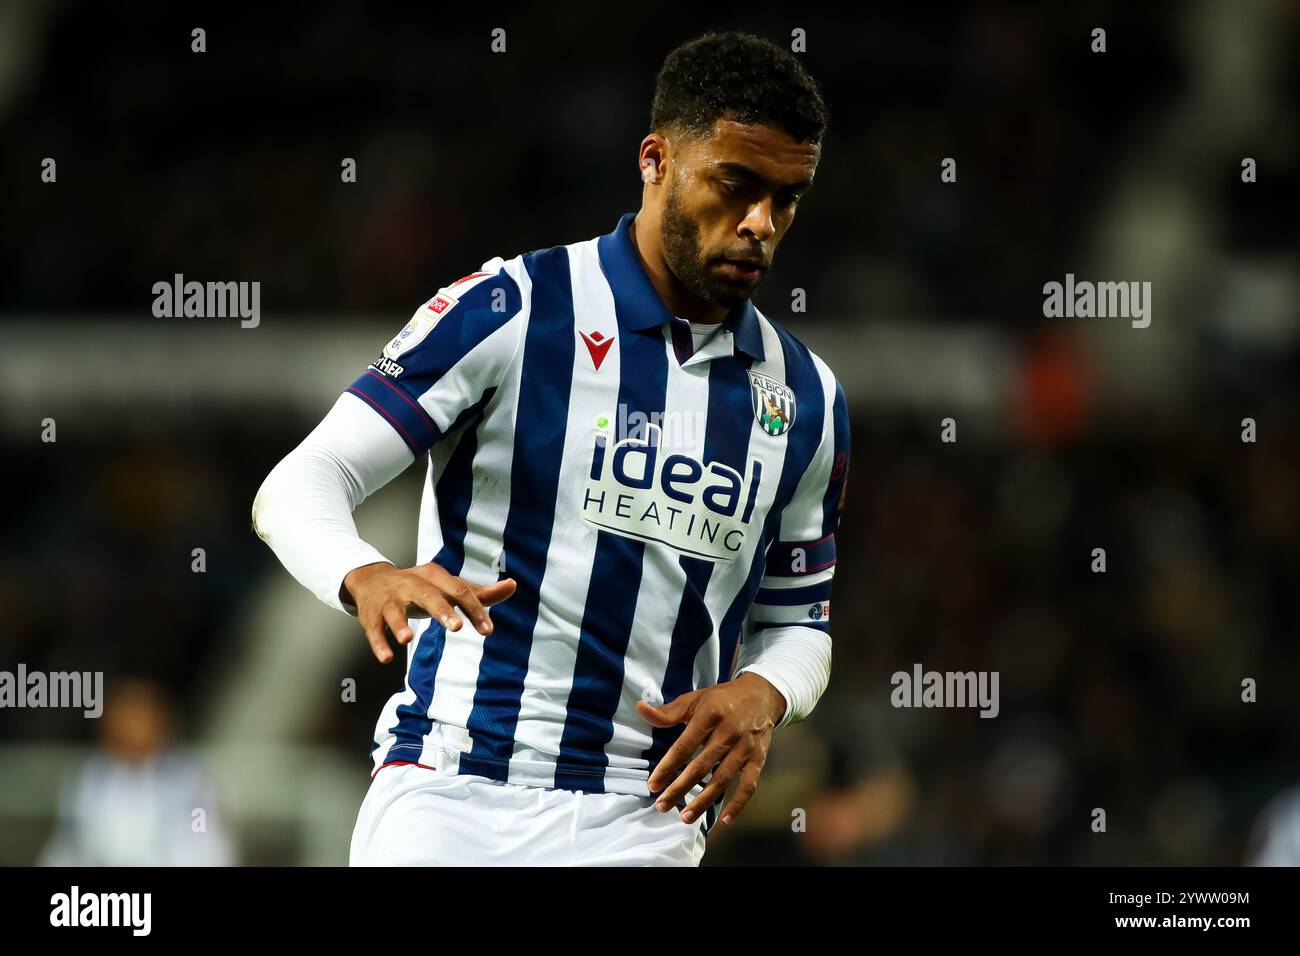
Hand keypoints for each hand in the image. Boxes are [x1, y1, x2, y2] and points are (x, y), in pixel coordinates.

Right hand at [342, 561, 516, 662]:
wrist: (373, 579)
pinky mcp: (372, 615)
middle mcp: (412, 585)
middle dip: (442, 610)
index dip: (475, 610)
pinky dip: (379, 643)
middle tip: (457, 627)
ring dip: (400, 625)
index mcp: (435, 576)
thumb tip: (513, 585)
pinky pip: (374, 629)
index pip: (459, 590)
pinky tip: (387, 658)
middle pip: (428, 595)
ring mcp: (390, 600)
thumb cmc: (421, 587)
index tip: (488, 631)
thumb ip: (480, 592)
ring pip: (394, 610)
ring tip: (407, 640)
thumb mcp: (448, 587)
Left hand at [636, 672, 785, 826]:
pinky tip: (724, 821)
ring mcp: (745, 747)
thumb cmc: (722, 699)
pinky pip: (748, 785)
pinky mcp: (758, 759)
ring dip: (703, 801)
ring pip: (722, 779)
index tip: (652, 785)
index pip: (684, 747)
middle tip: (661, 806)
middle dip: (679, 789)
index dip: (666, 767)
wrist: (762, 694)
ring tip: (685, 817)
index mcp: (709, 715)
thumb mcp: (695, 699)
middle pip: (700, 767)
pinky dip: (738, 804)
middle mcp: (728, 732)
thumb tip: (640, 709)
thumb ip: (668, 711)